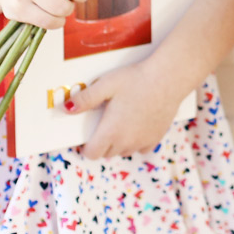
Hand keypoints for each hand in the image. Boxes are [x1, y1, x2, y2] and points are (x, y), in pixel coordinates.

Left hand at [68, 59, 183, 159]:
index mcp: (111, 131)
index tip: (86, 136)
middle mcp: (126, 142)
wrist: (167, 79)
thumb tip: (66, 109)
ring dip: (118, 143)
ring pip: (124, 151)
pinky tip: (136, 126)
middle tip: (102, 123)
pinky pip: (141, 149)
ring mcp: (142, 142)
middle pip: (107, 153)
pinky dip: (136, 142)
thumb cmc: (135, 79)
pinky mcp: (156, 138)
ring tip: (119, 123)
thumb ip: (85, 99)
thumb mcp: (106, 85)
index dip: (86, 147)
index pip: (92, 154)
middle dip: (101, 143)